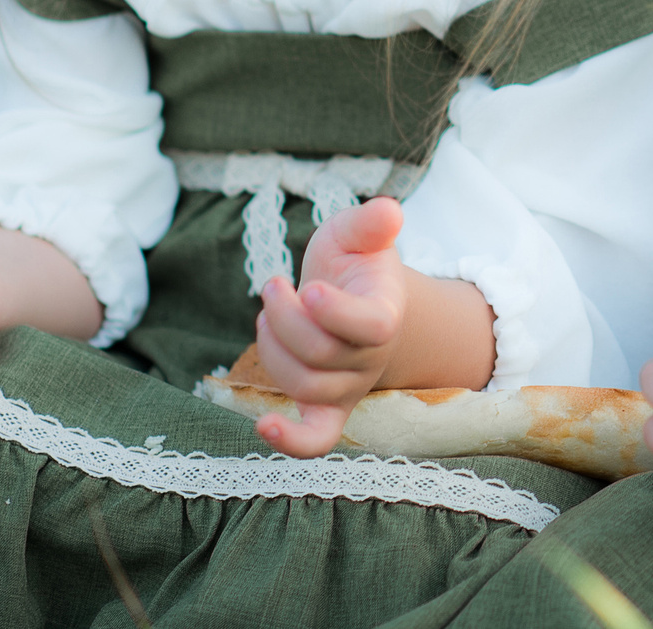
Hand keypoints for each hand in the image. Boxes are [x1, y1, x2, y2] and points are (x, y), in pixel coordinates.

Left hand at [251, 197, 412, 456]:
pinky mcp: (327, 408)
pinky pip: (317, 439)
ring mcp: (350, 386)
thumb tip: (389, 210)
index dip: (335, 312)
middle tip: (272, 284)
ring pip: (306, 385)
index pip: (370, 327)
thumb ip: (370, 223)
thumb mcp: (357, 234)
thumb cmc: (354, 264)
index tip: (309, 287)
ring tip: (268, 314)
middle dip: (283, 317)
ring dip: (272, 347)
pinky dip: (291, 441)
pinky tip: (263, 426)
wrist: (357, 302)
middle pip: (321, 355)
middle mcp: (371, 359)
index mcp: (386, 314)